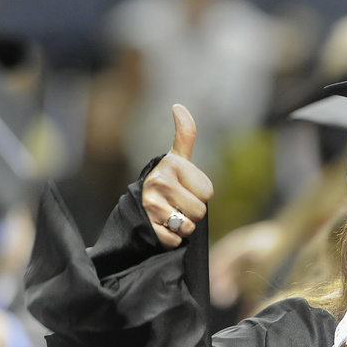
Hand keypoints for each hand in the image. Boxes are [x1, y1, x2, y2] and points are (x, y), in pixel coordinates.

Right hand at [142, 104, 213, 247]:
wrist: (138, 206)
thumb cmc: (167, 181)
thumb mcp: (177, 158)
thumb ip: (184, 135)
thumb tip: (178, 106)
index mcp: (170, 165)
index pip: (208, 193)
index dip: (201, 194)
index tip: (185, 187)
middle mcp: (158, 182)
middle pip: (200, 211)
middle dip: (193, 212)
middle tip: (177, 204)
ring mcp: (150, 205)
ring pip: (189, 227)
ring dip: (184, 227)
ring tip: (170, 215)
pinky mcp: (147, 227)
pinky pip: (175, 240)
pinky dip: (173, 239)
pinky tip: (162, 227)